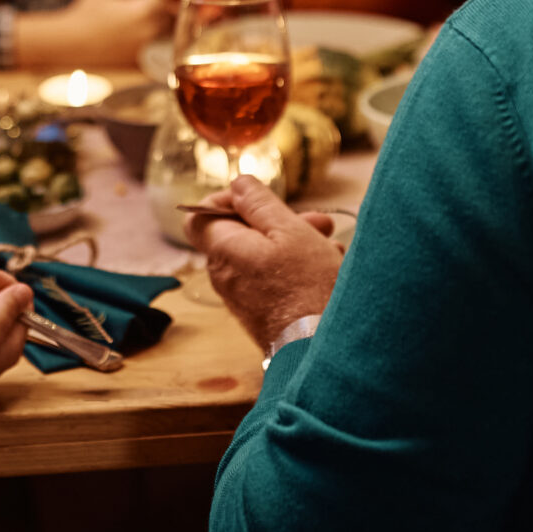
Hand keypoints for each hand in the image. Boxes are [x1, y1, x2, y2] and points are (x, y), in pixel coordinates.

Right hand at [71, 0, 167, 54]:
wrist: (72, 42)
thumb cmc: (87, 12)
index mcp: (142, 11)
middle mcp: (147, 30)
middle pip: (163, 11)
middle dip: (151, 3)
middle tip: (129, 1)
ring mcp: (143, 45)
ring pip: (157, 26)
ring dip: (147, 18)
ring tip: (124, 16)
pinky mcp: (136, 56)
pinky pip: (147, 40)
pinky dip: (139, 32)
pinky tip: (121, 29)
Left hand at [186, 177, 339, 351]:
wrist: (320, 347)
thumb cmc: (306, 285)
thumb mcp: (287, 230)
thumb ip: (258, 203)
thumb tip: (237, 184)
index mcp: (223, 251)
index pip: (200, 217)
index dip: (226, 200)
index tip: (259, 199)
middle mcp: (225, 276)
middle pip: (241, 234)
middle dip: (279, 221)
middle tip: (318, 221)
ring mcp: (243, 298)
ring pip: (263, 256)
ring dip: (296, 243)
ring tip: (332, 245)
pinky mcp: (263, 314)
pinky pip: (273, 280)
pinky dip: (297, 269)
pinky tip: (329, 268)